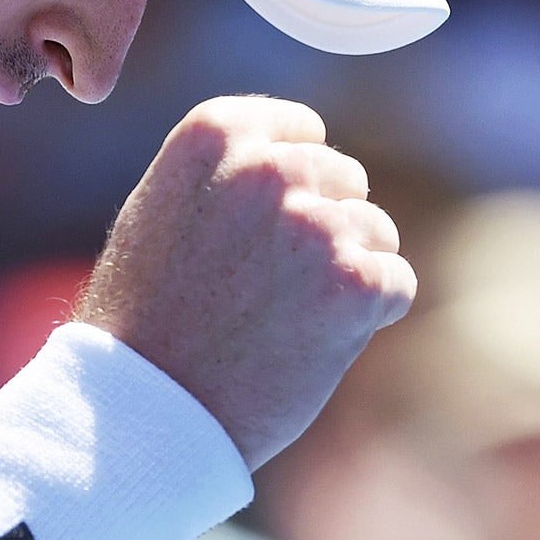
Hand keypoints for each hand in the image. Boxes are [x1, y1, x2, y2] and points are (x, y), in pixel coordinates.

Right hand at [77, 96, 414, 468]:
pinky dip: (365, 317)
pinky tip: (308, 341)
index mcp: (214, 134)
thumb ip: (228, 172)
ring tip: (279, 317)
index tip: (251, 232)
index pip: (301, 129)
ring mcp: (315, 224)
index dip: (288, 185)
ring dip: (343, 272)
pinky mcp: (355, 283)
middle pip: (344, 178)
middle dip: (319, 228)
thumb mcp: (162, 208)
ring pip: (376, 229)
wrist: (148, 409)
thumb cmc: (144, 317)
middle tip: (263, 287)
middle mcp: (267, 167)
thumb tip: (300, 158)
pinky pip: (395, 282)